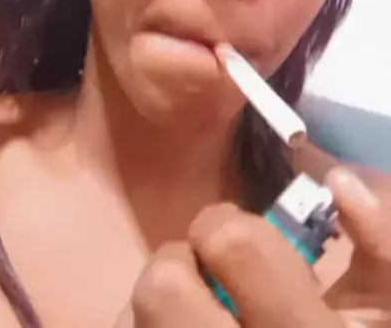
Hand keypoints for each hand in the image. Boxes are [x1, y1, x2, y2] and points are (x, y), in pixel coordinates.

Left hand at [115, 168, 390, 326]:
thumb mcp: (382, 309)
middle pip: (161, 286)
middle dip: (178, 267)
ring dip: (154, 312)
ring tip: (191, 322)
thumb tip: (338, 183)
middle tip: (205, 283)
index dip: (222, 227)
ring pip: (130, 322)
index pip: (234, 245)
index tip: (233, 244)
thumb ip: (379, 243)